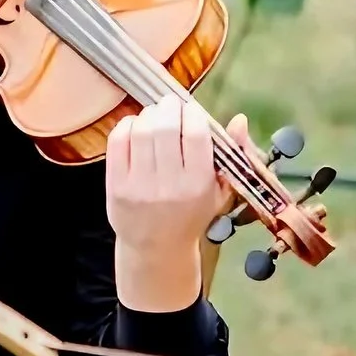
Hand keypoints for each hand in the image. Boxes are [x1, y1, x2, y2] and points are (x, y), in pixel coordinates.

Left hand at [107, 95, 244, 312]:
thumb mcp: (220, 191)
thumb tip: (240, 119)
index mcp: (199, 185)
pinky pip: (118, 141)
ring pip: (142, 130)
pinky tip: (137, 128)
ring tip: (156, 116)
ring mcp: (139, 186)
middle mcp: (169, 186)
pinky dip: (128, 125)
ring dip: (149, 114)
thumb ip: (234, 154)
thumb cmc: (192, 214)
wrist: (157, 248)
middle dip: (169, 107)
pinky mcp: (116, 186)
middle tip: (171, 106)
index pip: (196, 134)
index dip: (193, 114)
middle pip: (166, 127)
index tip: (192, 111)